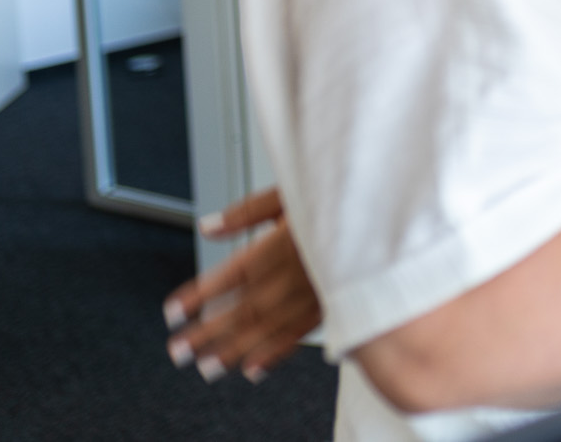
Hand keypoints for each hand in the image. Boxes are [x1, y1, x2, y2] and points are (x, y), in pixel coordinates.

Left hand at [164, 189, 322, 382]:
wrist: (387, 214)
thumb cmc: (340, 198)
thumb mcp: (291, 193)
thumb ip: (247, 212)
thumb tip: (209, 226)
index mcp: (279, 245)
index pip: (228, 276)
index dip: (197, 296)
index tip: (174, 311)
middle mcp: (293, 276)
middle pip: (241, 309)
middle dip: (206, 333)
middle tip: (179, 350)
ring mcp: (312, 295)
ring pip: (266, 329)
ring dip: (233, 349)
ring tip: (208, 366)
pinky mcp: (331, 306)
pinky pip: (299, 335)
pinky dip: (274, 355)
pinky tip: (254, 367)